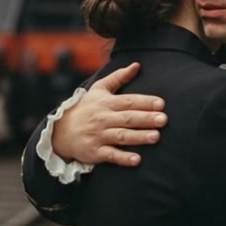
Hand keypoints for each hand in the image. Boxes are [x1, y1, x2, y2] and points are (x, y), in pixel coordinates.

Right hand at [52, 63, 167, 166]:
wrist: (61, 131)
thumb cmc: (85, 108)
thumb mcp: (99, 89)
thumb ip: (119, 77)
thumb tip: (137, 65)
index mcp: (106, 103)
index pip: (128, 101)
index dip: (145, 102)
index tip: (161, 104)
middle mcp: (103, 118)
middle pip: (127, 118)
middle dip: (146, 119)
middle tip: (164, 120)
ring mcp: (98, 135)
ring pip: (121, 136)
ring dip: (139, 137)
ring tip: (156, 137)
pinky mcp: (94, 152)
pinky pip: (110, 155)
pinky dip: (123, 158)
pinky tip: (137, 160)